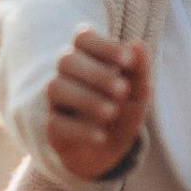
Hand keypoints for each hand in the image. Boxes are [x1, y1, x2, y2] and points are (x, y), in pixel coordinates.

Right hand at [44, 29, 149, 182]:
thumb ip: (139, 69)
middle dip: (96, 73)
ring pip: (56, 88)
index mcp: (87, 58)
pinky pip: (56, 123)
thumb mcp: (139, 93)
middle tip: (123, 90)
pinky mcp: (51, 128)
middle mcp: (66, 75)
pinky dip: (81, 129)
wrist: (109, 153)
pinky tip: (102, 136)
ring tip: (112, 112)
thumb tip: (137, 44)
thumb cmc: (123, 112)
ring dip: (87, 99)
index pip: (83, 38)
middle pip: (67, 60)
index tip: (129, 60)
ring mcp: (56, 101)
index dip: (104, 45)